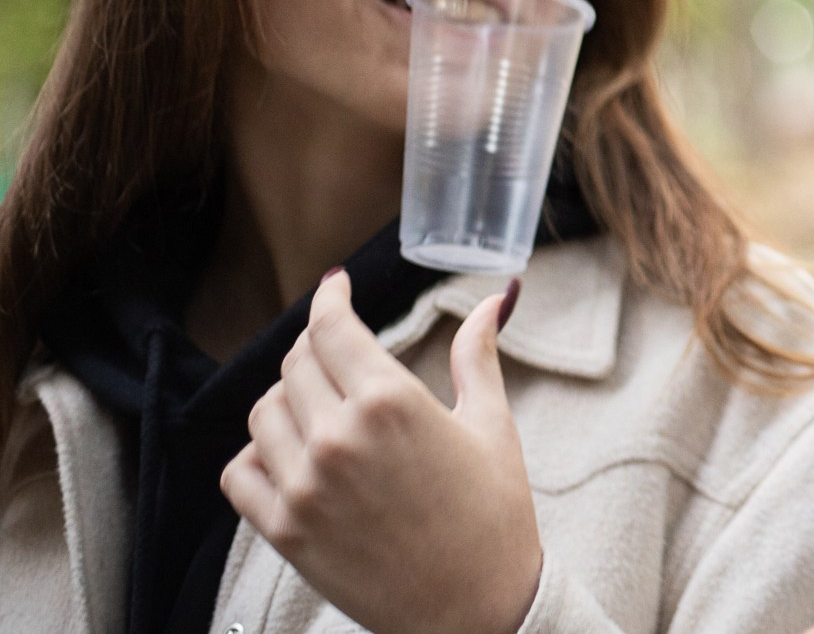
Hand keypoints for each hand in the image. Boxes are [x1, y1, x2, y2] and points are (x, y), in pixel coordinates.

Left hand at [222, 271, 543, 633]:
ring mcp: (304, 486)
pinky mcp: (285, 531)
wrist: (476, 610)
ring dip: (287, 400)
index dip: (330, 299)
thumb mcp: (492, 425)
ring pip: (264, 413)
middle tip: (339, 354)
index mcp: (392, 402)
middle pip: (296, 364)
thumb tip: (498, 297)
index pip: (332, 328)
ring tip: (319, 407)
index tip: (335, 289)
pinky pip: (239, 472)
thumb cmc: (494, 515)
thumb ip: (479, 354)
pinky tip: (290, 455)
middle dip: (316, 349)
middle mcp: (338, 437)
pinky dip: (256, 456)